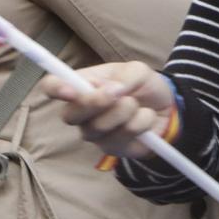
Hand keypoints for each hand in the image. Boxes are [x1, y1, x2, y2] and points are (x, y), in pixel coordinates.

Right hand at [42, 61, 175, 160]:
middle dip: (93, 103)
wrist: (165, 108)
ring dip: (124, 111)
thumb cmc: (142, 86)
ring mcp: (93, 132)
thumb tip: (113, 89)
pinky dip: (140, 122)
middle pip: (69, 115)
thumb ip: (125, 76)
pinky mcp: (110, 147)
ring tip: (136, 103)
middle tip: (116, 93)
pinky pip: (121, 136)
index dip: (56, 89)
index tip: (70, 91)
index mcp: (81, 84)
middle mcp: (80, 111)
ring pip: (98, 127)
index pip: (52, 86)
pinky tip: (144, 117)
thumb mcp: (138, 71)